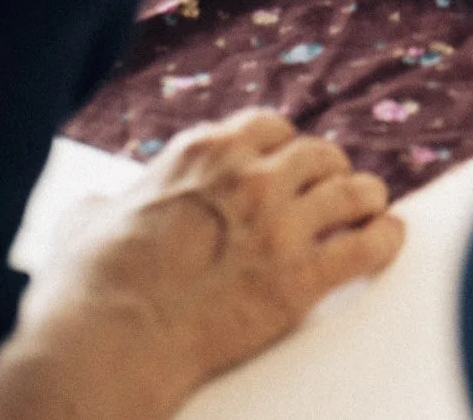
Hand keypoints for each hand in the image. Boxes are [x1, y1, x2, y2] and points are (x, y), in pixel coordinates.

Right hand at [0, 111, 404, 419]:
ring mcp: (281, 225)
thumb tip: (97, 205)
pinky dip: (386, 239)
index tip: (287, 163)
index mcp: (203, 153)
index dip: (283, 146)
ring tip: (370, 210)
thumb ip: (103, 204)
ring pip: (354, 191)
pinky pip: (369, 245)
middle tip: (331, 191)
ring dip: (364, 200)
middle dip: (328, 172)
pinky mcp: (302, 278)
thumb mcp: (83, 224)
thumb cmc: (85, 290)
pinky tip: (389, 239)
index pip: (269, 126)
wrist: (105, 347)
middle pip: (320, 154)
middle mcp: (250, 177)